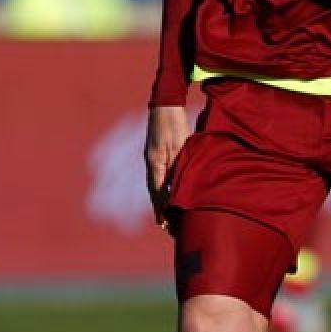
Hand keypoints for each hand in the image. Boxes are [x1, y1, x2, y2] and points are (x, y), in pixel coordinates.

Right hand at [144, 105, 189, 230]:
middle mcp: (152, 163)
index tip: (165, 226)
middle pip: (156, 192)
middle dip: (162, 210)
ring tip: (169, 218)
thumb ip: (177, 167)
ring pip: (159, 185)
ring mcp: (154, 158)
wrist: (167, 103)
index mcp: (154, 163)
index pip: (157, 193)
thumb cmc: (174, 123)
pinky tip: (171, 194)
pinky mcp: (159, 154)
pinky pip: (161, 176)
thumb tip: (177, 189)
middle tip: (169, 228)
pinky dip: (166, 188)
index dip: (162, 210)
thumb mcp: (178, 146)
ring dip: (163, 201)